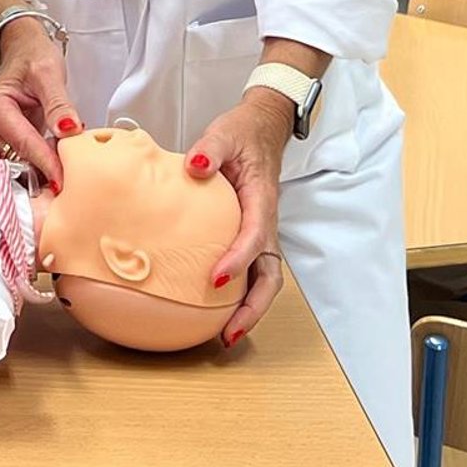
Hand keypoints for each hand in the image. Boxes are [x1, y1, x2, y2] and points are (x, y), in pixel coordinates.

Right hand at [0, 17, 82, 189]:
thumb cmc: (32, 55)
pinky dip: (37, 164)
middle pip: (15, 159)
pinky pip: (19, 159)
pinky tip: (54, 163)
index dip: (46, 163)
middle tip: (68, 178)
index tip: (64, 180)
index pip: (23, 143)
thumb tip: (68, 130)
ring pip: (16, 164)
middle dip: (41, 170)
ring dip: (39, 169)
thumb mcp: (49, 73)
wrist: (24, 47)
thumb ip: (58, 104)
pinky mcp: (3, 140)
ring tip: (64, 169)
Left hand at [184, 93, 290, 347]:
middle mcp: (266, 223)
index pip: (256, 236)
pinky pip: (251, 272)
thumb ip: (210, 148)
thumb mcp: (224, 133)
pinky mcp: (251, 237)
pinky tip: (216, 311)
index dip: (239, 259)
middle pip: (270, 275)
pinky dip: (241, 296)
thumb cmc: (241, 134)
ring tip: (225, 336)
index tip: (216, 278)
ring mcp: (261, 233)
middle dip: (254, 308)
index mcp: (261, 200)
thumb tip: (195, 165)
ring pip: (264, 280)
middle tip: (229, 334)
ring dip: (250, 310)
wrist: (260, 129)